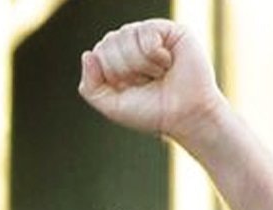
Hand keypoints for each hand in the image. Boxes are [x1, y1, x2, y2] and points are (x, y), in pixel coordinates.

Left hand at [78, 19, 225, 145]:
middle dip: (125, 70)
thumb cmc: (150, 111)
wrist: (184, 116)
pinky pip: (146, 32)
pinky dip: (155, 55)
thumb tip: (88, 55)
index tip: (129, 89)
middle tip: (146, 82)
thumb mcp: (111, 106)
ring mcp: (150, 34)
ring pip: (126, 35)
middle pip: (109, 43)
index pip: (97, 53)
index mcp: (115, 58)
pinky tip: (168, 63)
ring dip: (141, 65)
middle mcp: (131, 42)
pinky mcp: (170, 30)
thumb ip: (90, 86)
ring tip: (158, 73)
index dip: (111, 75)